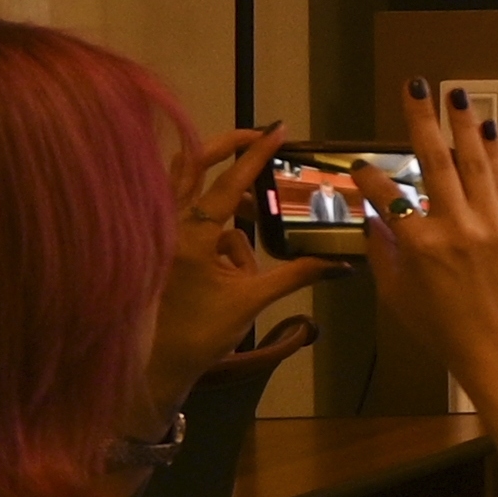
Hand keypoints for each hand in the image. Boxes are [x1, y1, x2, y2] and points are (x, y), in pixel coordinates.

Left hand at [134, 126, 332, 423]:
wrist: (155, 364)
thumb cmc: (200, 333)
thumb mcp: (251, 300)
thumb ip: (295, 273)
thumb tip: (341, 263)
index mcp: (190, 237)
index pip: (227, 184)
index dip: (255, 155)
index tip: (277, 131)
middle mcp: (167, 225)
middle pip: (191, 163)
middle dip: (224, 145)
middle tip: (256, 137)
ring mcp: (157, 232)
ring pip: (184, 185)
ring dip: (221, 187)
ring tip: (256, 208)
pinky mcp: (156, 241)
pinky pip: (187, 215)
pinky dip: (213, 224)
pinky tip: (232, 257)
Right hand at [354, 83, 497, 408]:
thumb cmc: (444, 329)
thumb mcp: (397, 295)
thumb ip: (382, 253)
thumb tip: (372, 220)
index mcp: (419, 246)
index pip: (388, 197)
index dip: (370, 178)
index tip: (360, 165)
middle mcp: (455, 228)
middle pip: (435, 162)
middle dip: (422, 120)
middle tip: (415, 87)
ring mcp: (491, 225)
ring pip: (474, 163)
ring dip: (463, 125)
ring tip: (455, 94)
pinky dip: (495, 153)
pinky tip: (486, 130)